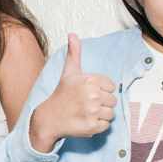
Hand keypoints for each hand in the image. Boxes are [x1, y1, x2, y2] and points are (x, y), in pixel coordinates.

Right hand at [29, 34, 116, 152]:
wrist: (49, 118)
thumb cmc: (61, 95)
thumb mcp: (69, 73)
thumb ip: (74, 53)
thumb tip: (72, 34)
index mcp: (90, 80)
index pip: (111, 87)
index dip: (101, 91)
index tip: (87, 94)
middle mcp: (93, 94)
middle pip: (113, 101)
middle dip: (101, 104)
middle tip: (85, 105)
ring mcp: (93, 111)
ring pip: (111, 114)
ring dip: (100, 116)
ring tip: (85, 113)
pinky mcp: (93, 125)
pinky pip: (106, 126)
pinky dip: (97, 126)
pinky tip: (85, 121)